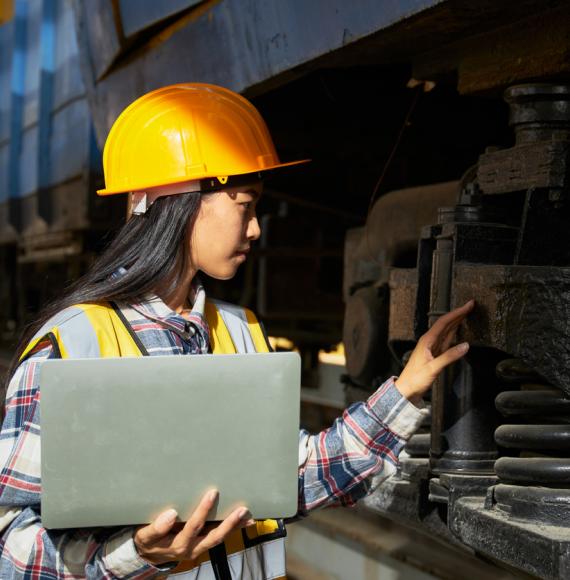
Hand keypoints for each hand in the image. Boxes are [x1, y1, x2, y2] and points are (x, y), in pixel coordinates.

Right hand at [134, 490, 252, 565]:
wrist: (149, 555)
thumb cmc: (149, 541)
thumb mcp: (145, 536)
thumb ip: (156, 528)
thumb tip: (171, 514)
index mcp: (178, 545)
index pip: (193, 527)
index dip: (203, 511)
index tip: (211, 494)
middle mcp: (192, 548)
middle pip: (214, 536)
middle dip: (229, 523)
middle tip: (241, 509)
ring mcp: (199, 547)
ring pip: (220, 538)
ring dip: (235, 527)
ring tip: (248, 514)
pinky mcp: (203, 544)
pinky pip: (220, 537)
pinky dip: (233, 529)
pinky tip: (245, 520)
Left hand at [395, 300, 474, 403]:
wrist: (407, 389)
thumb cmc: (415, 379)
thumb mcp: (433, 368)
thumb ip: (449, 357)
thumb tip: (465, 345)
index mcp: (427, 340)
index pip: (444, 322)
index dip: (457, 312)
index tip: (468, 305)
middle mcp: (429, 341)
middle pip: (446, 323)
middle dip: (458, 313)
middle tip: (471, 306)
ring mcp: (432, 347)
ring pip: (447, 330)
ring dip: (457, 321)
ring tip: (467, 313)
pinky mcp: (435, 353)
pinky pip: (446, 340)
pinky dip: (454, 333)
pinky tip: (458, 329)